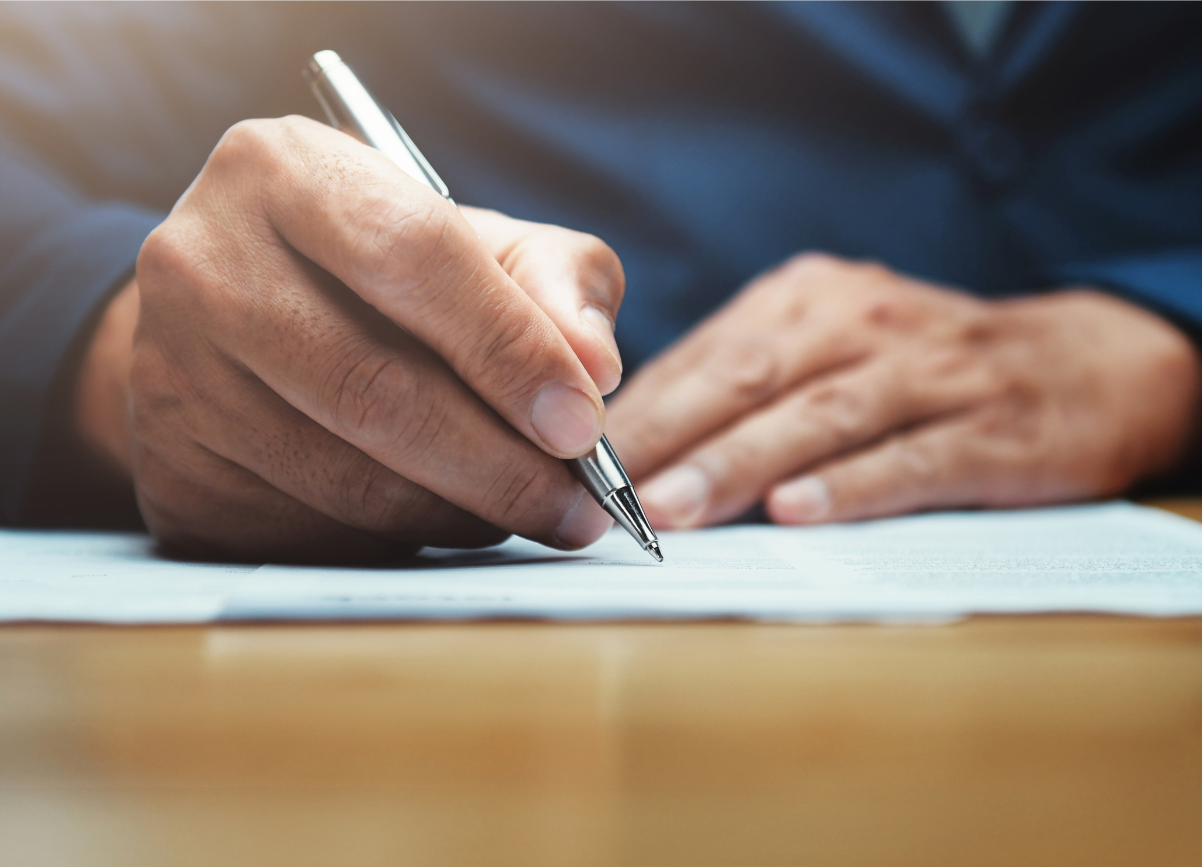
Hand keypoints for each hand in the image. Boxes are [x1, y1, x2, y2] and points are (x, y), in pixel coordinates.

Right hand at [74, 116, 626, 561]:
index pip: (413, 255)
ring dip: (460, 513)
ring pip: (347, 479)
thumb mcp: (475, 241)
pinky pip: (311, 531)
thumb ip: (554, 280)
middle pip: (374, 389)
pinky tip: (441, 520)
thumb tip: (594, 368)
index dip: (509, 348)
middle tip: (578, 506)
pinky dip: (399, 540)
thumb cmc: (377, 276)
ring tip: (526, 513)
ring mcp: (170, 374)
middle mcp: (200, 262)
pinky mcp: (172, 471)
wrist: (234, 319)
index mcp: (283, 169)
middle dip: (500, 465)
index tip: (583, 424)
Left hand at [607, 253, 1200, 527]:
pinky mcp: (991, 427)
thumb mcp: (831, 348)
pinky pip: (911, 457)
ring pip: (819, 417)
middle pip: (751, 378)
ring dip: (740, 463)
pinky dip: (852, 485)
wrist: (1086, 365)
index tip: (571, 459)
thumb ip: (744, 386)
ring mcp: (930, 370)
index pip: (707, 356)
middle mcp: (861, 320)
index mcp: (808, 299)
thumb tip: (631, 445)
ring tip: (673, 509)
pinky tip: (799, 513)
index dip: (638, 411)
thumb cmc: (921, 369)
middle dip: (670, 436)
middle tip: (601, 490)